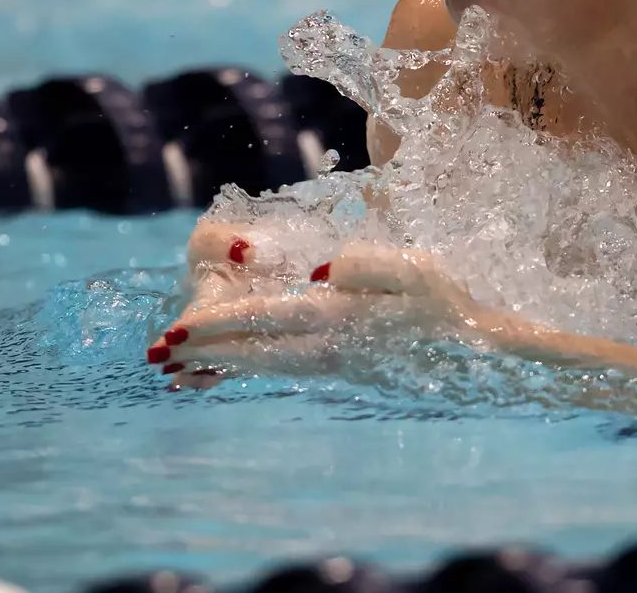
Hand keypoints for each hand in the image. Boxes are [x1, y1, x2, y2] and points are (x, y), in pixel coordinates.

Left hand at [147, 241, 485, 387]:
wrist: (482, 353)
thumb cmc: (453, 305)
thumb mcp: (419, 272)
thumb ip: (368, 267)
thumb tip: (320, 276)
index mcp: (341, 321)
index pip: (263, 321)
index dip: (215, 326)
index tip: (174, 333)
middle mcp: (329, 349)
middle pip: (252, 351)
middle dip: (201, 351)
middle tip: (154, 357)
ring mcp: (335, 363)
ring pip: (263, 365)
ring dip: (219, 363)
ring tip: (179, 370)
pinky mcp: (344, 367)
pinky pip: (282, 369)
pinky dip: (248, 367)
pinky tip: (235, 367)